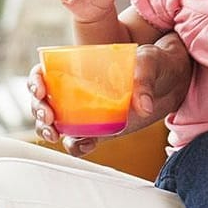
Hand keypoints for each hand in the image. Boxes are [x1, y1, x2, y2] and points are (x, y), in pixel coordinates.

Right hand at [27, 35, 191, 156]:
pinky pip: (79, 141)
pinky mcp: (100, 129)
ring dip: (48, 130)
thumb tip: (142, 105)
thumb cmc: (155, 62)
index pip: (45, 72)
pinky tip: (83, 146)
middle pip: (43, 101)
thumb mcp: (149, 61)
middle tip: (48, 117)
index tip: (41, 90)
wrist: (171, 81)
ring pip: (54, 123)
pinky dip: (75, 146)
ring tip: (56, 135)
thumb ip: (144, 78)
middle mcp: (77, 90)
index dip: (35, 81)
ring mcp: (86, 111)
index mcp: (79, 67)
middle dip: (38, 109)